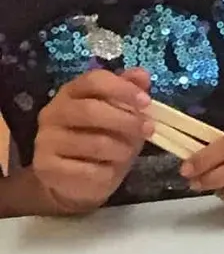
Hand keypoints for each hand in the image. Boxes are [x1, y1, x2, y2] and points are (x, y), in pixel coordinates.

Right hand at [31, 68, 152, 213]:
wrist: (77, 180)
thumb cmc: (104, 140)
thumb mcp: (121, 116)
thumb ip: (129, 94)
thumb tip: (142, 74)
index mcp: (71, 93)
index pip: (93, 80)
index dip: (122, 89)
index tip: (147, 102)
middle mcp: (53, 113)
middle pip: (90, 110)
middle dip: (126, 121)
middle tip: (148, 129)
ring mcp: (46, 140)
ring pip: (94, 143)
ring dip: (122, 150)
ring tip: (127, 153)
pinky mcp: (46, 167)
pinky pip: (88, 170)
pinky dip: (108, 172)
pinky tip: (108, 171)